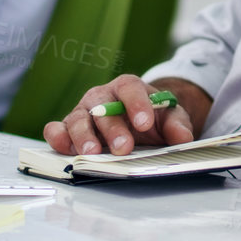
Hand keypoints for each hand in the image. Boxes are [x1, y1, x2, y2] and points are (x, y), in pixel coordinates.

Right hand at [42, 76, 211, 155]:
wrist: (138, 121)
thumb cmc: (151, 117)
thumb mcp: (169, 117)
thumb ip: (177, 124)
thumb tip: (183, 137)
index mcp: (128, 87)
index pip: (130, 89)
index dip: (136, 104)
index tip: (145, 123)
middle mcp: (102, 96)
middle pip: (103, 107)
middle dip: (113, 128)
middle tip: (123, 147)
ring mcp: (83, 112)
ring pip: (78, 119)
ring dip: (84, 136)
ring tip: (92, 153)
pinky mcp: (69, 128)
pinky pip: (57, 128)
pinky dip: (57, 136)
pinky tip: (63, 146)